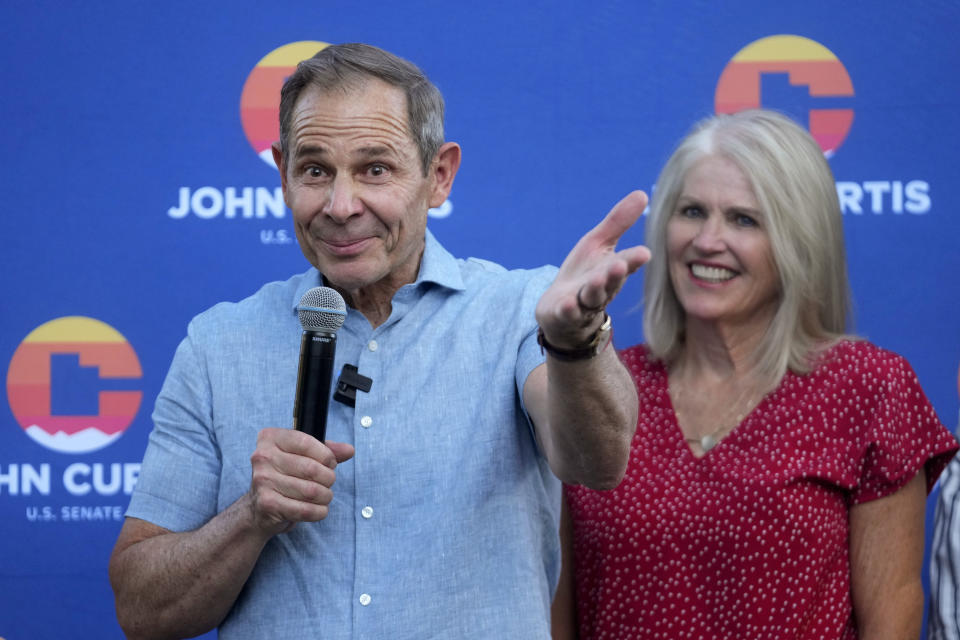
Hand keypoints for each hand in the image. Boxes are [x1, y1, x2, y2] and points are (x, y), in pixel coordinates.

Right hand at [247, 428, 354, 534]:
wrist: (258, 509)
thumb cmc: (284, 476)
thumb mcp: (302, 456)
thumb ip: (326, 451)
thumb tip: (349, 450)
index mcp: (270, 438)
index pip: (306, 442)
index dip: (326, 455)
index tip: (330, 464)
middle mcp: (262, 457)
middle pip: (311, 468)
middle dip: (328, 478)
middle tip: (328, 483)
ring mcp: (263, 481)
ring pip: (311, 491)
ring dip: (325, 496)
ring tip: (324, 496)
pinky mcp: (267, 504)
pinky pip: (305, 510)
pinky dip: (319, 512)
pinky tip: (319, 509)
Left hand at [536, 191, 651, 347]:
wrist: (561, 311)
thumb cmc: (584, 274)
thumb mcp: (598, 244)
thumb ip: (618, 223)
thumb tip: (643, 194)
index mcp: (612, 270)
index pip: (625, 263)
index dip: (633, 259)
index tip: (644, 253)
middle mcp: (601, 288)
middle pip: (610, 282)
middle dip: (615, 274)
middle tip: (620, 265)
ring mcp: (583, 303)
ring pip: (591, 297)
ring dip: (594, 289)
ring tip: (596, 280)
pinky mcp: (564, 314)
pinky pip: (568, 313)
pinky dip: (568, 309)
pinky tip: (567, 303)